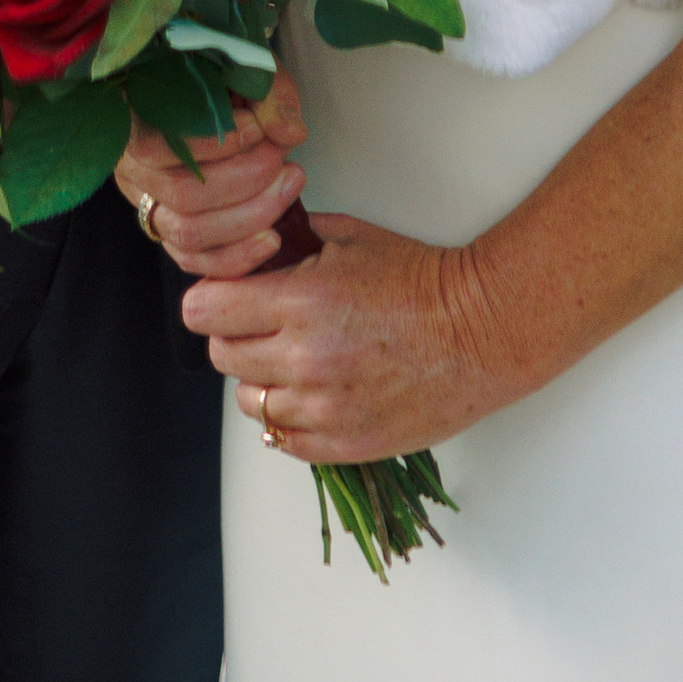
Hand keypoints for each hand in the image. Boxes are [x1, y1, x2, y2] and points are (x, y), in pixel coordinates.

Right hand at [115, 68, 306, 280]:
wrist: (211, 90)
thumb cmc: (222, 75)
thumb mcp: (244, 64)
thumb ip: (269, 92)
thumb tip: (290, 132)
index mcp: (132, 119)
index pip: (158, 145)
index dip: (215, 143)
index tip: (260, 127)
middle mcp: (131, 167)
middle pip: (181, 195)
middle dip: (245, 183)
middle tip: (286, 164)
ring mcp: (147, 204)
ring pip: (188, 234)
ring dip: (248, 218)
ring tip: (288, 189)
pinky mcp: (167, 233)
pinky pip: (194, 261)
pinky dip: (235, 258)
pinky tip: (272, 239)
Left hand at [186, 214, 511, 463]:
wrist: (478, 332)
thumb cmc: (419, 280)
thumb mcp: (348, 236)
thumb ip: (291, 240)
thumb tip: (250, 246)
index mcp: (300, 302)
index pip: (204, 311)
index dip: (209, 298)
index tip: (223, 295)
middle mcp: (303, 360)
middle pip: (221, 356)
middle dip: (234, 334)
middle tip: (262, 323)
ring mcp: (322, 410)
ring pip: (249, 402)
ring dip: (261, 379)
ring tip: (294, 359)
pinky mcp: (342, 446)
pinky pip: (281, 441)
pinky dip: (287, 418)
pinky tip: (311, 392)